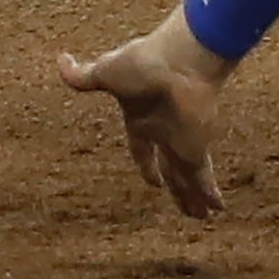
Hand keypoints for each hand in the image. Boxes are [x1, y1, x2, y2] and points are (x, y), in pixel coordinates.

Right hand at [56, 6, 236, 219]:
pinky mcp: (196, 149)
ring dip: (194, 198)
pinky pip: (203, 180)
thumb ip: (81, 76)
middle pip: (170, 168)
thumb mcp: (104, 73)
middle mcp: (164, 133)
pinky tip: (218, 209)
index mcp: (141, 117)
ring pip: (187, 179)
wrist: (178, 62)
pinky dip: (210, 195)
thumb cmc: (142, 63)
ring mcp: (182, 142)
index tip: (153, 182)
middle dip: (176, 187)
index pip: (143, 148)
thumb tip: (60, 61)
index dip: (147, 165)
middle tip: (186, 206)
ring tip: (201, 217)